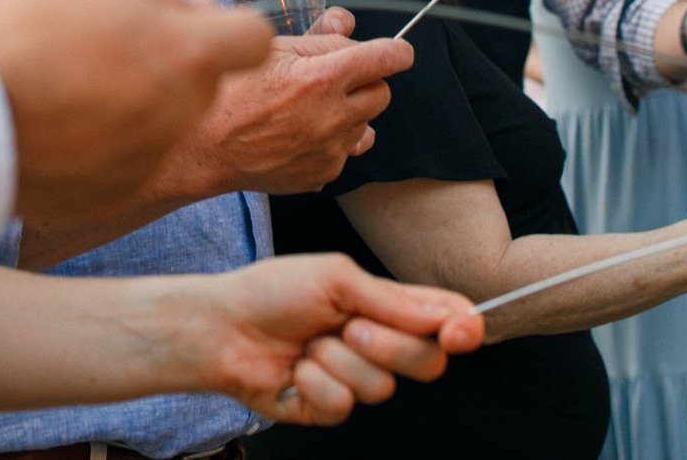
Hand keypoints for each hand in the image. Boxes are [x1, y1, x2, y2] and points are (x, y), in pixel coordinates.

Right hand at [0, 0, 274, 226]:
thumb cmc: (23, 35)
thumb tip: (193, 10)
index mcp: (186, 52)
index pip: (253, 42)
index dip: (228, 32)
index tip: (198, 31)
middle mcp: (181, 111)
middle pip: (200, 84)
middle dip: (168, 67)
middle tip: (105, 52)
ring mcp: (149, 157)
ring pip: (161, 122)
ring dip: (132, 106)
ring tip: (68, 89)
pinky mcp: (115, 192)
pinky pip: (124, 159)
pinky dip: (100, 145)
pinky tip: (55, 127)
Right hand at [156, 26, 409, 199]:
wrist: (201, 146)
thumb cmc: (228, 90)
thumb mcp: (269, 47)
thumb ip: (317, 38)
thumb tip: (347, 27)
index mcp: (320, 78)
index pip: (384, 59)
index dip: (396, 52)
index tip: (399, 52)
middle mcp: (332, 117)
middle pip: (381, 93)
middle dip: (366, 81)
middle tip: (336, 77)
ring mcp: (328, 151)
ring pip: (365, 125)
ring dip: (349, 113)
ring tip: (312, 108)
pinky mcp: (320, 175)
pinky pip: (344, 153)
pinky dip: (331, 142)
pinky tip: (299, 133)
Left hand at [165, 255, 482, 423]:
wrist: (223, 325)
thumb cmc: (274, 291)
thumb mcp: (336, 279)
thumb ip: (394, 301)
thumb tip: (449, 316)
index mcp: (388, 306)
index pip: (447, 320)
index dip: (464, 328)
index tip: (459, 332)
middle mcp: (379, 345)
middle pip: (428, 363)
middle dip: (389, 345)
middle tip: (348, 326)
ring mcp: (355, 379)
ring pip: (382, 388)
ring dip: (338, 360)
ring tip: (308, 343)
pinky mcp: (328, 408)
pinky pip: (343, 406)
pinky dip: (314, 382)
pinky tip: (294, 368)